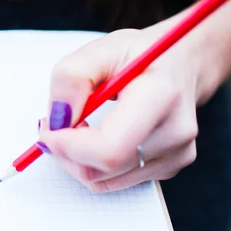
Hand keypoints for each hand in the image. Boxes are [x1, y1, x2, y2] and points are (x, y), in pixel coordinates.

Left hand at [37, 28, 201, 192]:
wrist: (184, 65)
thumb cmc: (141, 55)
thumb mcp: (101, 49)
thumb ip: (71, 78)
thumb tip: (57, 119)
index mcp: (160, 96)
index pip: (110, 149)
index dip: (69, 148)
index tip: (47, 131)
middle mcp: (174, 132)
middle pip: (102, 170)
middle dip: (65, 153)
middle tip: (54, 124)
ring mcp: (176, 155)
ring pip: (102, 181)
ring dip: (76, 159)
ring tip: (77, 125)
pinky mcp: (169, 169)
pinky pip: (113, 181)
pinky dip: (92, 164)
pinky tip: (96, 137)